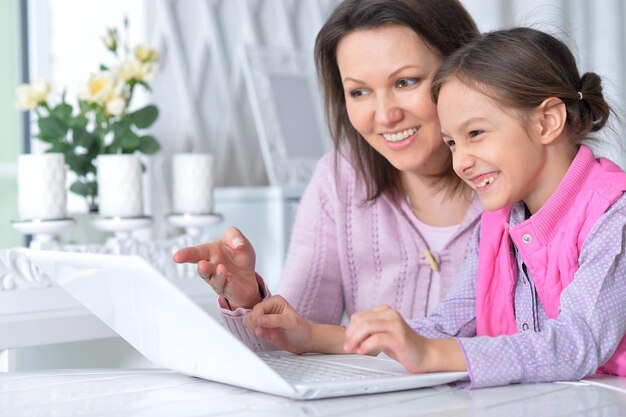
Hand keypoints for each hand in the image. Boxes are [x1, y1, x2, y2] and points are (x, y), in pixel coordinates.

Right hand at [173, 227, 261, 308]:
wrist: (249, 276)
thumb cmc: (238, 258)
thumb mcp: (238, 240)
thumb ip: (234, 235)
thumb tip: (237, 243)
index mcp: (210, 252)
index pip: (195, 253)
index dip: (185, 254)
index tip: (177, 257)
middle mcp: (212, 267)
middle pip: (203, 269)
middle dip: (202, 268)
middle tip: (202, 265)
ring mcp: (219, 280)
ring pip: (215, 280)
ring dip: (218, 275)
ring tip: (221, 268)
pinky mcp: (229, 289)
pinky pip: (229, 286)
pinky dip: (230, 282)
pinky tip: (231, 277)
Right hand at [243, 295, 314, 353]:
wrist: (305, 341)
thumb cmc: (302, 329)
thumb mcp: (291, 323)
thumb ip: (275, 320)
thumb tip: (260, 319)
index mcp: (275, 301)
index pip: (259, 308)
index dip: (257, 318)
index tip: (261, 327)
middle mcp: (269, 308)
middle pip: (251, 314)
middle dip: (256, 325)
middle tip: (264, 332)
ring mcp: (265, 318)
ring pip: (249, 321)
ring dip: (256, 329)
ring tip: (268, 334)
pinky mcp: (263, 327)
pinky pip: (252, 328)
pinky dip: (257, 333)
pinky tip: (267, 336)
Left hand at [344, 305, 466, 373]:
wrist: (426, 354)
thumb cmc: (403, 346)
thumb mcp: (383, 334)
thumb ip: (369, 331)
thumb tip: (349, 335)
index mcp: (385, 311)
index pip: (359, 316)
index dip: (350, 329)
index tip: (347, 341)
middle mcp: (391, 314)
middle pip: (361, 321)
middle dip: (350, 335)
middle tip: (347, 347)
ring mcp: (395, 324)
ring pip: (367, 327)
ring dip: (355, 339)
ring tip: (352, 349)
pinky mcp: (399, 337)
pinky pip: (376, 339)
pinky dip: (366, 346)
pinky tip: (362, 351)